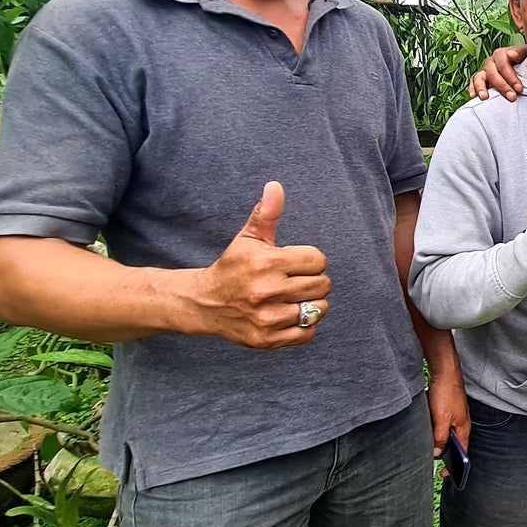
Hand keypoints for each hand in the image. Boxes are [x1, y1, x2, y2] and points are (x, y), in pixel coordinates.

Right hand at [176, 182, 329, 347]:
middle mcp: (267, 291)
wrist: (204, 303)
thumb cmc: (232, 267)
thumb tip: (275, 186)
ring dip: (311, 304)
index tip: (295, 263)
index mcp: (266, 263)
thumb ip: (266, 213)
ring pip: (318, 310)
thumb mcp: (248, 238)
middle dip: (314, 281)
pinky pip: (308, 333)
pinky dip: (304, 325)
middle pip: (322, 285)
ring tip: (292, 298)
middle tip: (295, 281)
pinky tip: (288, 315)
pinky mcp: (267, 340)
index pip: (318, 260)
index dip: (310, 260)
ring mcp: (267, 318)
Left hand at [428, 362, 469, 457]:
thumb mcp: (441, 419)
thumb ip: (440, 438)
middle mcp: (461, 425)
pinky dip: (436, 433)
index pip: (463, 453)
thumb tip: (437, 453)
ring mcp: (455, 418)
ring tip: (429, 450)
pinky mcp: (447, 411)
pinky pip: (442, 427)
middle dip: (445, 455)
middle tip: (434, 464)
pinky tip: (427, 434)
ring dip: (439, 443)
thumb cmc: (447, 393)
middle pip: (454, 445)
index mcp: (463, 429)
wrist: (445, 371)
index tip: (445, 474)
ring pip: (447, 436)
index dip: (455, 465)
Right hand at [470, 45, 526, 101]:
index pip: (502, 61)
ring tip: (485, 97)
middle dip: (501, 85)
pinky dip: (473, 90)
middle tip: (512, 97)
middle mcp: (492, 62)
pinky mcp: (482, 82)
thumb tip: (511, 54)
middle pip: (491, 72)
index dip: (510, 75)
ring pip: (479, 77)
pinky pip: (473, 85)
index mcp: (503, 54)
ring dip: (481, 87)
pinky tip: (475, 97)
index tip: (519, 89)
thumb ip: (522, 52)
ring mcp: (485, 72)